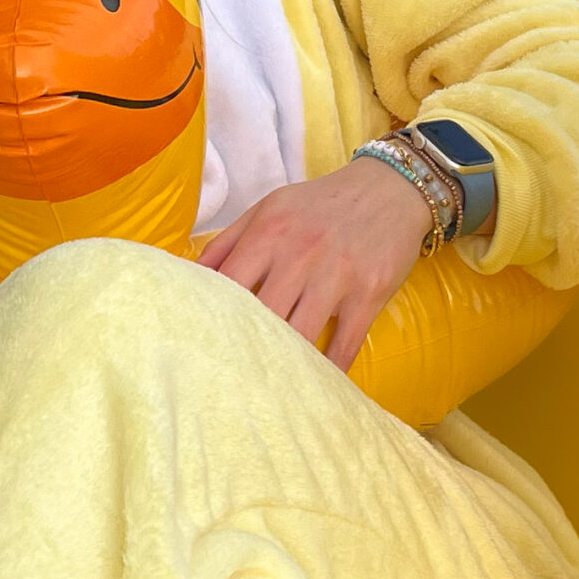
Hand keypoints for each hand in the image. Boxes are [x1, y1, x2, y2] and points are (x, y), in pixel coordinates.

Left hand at [198, 157, 431, 369]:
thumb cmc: (320, 204)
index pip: (228, 286)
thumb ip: (227, 242)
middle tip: (231, 380)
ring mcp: (337, 274)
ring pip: (301, 335)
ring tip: (268, 390)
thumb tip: (188, 278)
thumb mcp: (270, 208)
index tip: (202, 346)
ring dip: (285, 365)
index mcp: (269, 232)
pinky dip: (331, 369)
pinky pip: (345, 342)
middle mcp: (300, 253)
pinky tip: (318, 386)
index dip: (212, 320)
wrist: (390, 188)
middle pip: (261, 316)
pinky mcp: (370, 292)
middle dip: (245, 349)